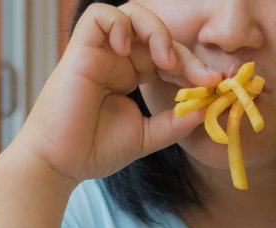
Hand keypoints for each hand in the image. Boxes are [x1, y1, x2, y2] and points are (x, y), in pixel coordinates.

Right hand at [11, 2, 219, 184]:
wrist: (61, 164)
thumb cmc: (95, 150)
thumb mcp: (147, 137)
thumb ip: (175, 123)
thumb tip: (206, 109)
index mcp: (131, 76)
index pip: (169, 58)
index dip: (193, 68)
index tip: (214, 86)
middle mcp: (117, 60)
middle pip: (157, 37)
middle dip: (186, 55)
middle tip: (204, 78)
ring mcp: (100, 53)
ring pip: (131, 15)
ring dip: (156, 31)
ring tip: (165, 61)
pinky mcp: (80, 51)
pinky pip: (99, 16)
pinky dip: (119, 24)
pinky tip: (128, 51)